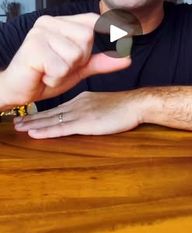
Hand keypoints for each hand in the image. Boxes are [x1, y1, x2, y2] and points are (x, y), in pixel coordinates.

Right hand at [0, 14, 130, 109]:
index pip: (91, 20)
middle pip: (86, 37)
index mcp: (60, 23)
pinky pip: (61, 66)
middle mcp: (49, 22)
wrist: (18, 91)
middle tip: (61, 67)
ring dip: (66, 71)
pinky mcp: (33, 47)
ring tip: (50, 71)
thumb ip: (101, 62)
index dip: (109, 27)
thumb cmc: (45, 76)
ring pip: (75, 53)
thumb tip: (127, 57)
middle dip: (79, 60)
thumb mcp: (78, 69)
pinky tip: (43, 75)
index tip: (127, 30)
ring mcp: (40, 32)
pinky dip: (55, 78)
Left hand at [13, 90, 142, 138]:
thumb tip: (85, 115)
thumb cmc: (123, 106)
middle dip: (32, 118)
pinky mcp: (85, 123)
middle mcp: (77, 104)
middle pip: (50, 113)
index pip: (57, 108)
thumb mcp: (103, 104)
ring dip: (34, 124)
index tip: (28, 116)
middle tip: (16, 122)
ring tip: (19, 127)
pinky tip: (35, 133)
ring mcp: (80, 113)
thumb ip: (91, 109)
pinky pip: (61, 128)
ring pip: (52, 120)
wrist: (135, 104)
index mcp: (81, 99)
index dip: (41, 113)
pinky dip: (46, 131)